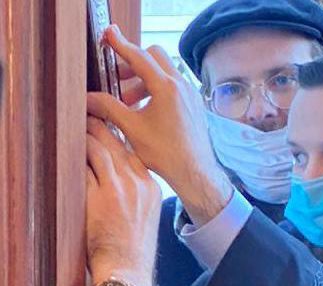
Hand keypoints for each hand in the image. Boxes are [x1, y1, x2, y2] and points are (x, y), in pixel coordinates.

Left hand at [86, 116, 160, 285]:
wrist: (127, 269)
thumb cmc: (131, 247)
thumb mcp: (144, 214)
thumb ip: (134, 191)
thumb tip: (115, 174)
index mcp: (150, 186)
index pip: (132, 151)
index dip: (117, 135)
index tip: (105, 127)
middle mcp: (138, 183)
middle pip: (117, 144)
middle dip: (100, 126)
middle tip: (85, 115)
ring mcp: (120, 188)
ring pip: (100, 150)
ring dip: (85, 134)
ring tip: (73, 124)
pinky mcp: (101, 197)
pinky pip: (84, 167)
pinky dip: (74, 155)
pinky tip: (64, 147)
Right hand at [87, 25, 232, 226]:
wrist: (195, 172)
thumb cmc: (167, 153)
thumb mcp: (132, 129)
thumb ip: (108, 108)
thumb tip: (87, 98)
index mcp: (166, 88)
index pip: (139, 57)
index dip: (120, 45)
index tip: (108, 36)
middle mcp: (182, 86)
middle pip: (155, 57)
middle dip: (134, 63)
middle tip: (117, 77)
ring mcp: (191, 94)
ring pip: (165, 72)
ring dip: (144, 79)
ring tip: (128, 101)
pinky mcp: (194, 104)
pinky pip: (174, 86)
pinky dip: (158, 90)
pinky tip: (146, 110)